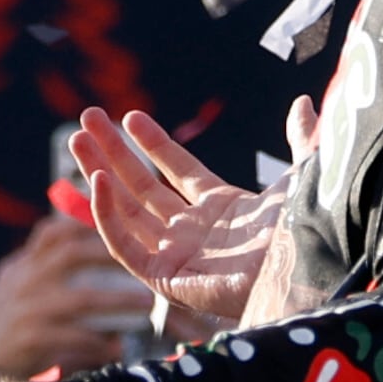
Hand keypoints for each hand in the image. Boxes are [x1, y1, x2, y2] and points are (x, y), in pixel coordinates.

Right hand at [0, 212, 161, 380]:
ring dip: (116, 300)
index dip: (84, 224)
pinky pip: (74, 337)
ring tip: (144, 303)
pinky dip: (98, 343)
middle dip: (109, 256)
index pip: (51, 233)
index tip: (117, 225)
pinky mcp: (29, 341)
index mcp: (19, 269)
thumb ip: (46, 275)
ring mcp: (24, 311)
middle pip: (69, 255)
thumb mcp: (15, 294)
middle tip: (142, 262)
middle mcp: (21, 283)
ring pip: (80, 299)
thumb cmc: (5, 332)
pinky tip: (117, 349)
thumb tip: (94, 259)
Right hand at [69, 110, 284, 329]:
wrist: (301, 270)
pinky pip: (125, 246)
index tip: (131, 116)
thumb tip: (303, 101)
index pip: (177, 170)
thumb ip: (301, 139)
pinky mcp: (165, 279)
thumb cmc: (305, 233)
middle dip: (112, 152)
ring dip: (99, 175)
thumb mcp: (303, 176)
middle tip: (87, 119)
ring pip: (125, 211)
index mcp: (223, 209)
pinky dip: (107, 216)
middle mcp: (194, 232)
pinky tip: (97, 181)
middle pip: (142, 187)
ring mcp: (177, 256)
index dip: (154, 143)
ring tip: (77, 139)